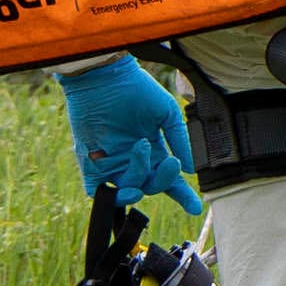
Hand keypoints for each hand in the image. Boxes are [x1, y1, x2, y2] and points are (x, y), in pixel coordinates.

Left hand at [58, 54, 202, 214]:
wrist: (104, 77)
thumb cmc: (136, 90)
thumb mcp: (167, 113)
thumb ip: (180, 140)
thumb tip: (189, 169)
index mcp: (154, 149)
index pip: (168, 179)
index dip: (181, 195)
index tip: (194, 208)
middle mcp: (133, 160)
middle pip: (151, 186)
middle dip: (164, 179)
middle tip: (171, 161)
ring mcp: (112, 163)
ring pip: (130, 187)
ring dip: (140, 178)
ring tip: (143, 147)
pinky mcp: (91, 162)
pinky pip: (99, 190)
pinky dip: (113, 195)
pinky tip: (128, 188)